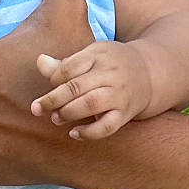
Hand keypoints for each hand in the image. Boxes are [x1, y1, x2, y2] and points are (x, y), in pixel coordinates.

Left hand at [32, 41, 153, 139]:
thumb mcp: (91, 56)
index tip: (49, 87)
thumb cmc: (110, 65)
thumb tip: (39, 61)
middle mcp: (111, 73)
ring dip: (69, 113)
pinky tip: (74, 133)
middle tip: (38, 108)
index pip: (70, 67)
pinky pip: (107, 126)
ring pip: (91, 104)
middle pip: (76, 86)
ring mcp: (119, 94)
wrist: (151, 72)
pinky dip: (89, 133)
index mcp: (99, 54)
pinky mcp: (125, 113)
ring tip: (55, 118)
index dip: (54, 79)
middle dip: (53, 99)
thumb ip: (64, 64)